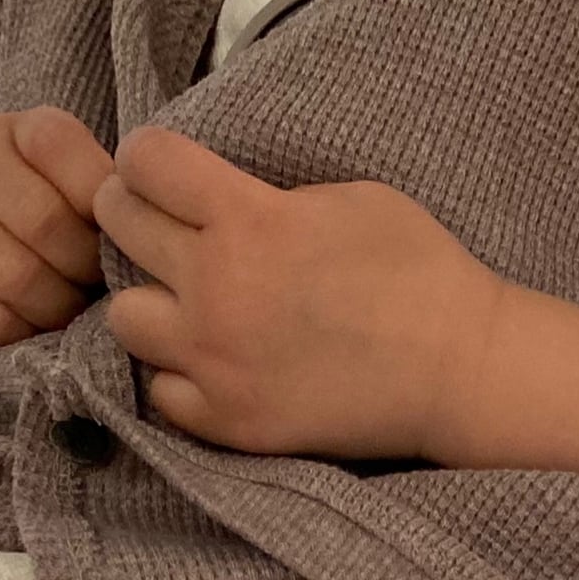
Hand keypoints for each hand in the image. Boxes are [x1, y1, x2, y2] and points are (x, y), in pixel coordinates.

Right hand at [0, 106, 113, 355]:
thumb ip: (116, 199)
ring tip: (68, 308)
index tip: (115, 236)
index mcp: (19, 129)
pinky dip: (22, 332)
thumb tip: (146, 229)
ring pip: (15, 276)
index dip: (101, 205)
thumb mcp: (91, 201)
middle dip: (85, 269)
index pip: (60, 148)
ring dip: (56, 307)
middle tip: (95, 285)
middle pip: (44, 222)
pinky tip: (29, 325)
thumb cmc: (61, 237)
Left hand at [93, 126, 509, 460]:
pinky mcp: (229, 421)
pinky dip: (181, 374)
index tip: (166, 171)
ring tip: (188, 306)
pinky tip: (216, 362)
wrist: (460, 371)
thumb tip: (215, 197)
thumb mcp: (352, 196)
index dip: (151, 159)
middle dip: (136, 214)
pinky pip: (160, 390)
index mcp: (250, 220)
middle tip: (169, 228)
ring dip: (151, 303)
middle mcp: (217, 288)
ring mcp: (216, 361)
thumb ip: (270, 195)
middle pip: (117, 227)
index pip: (145, 162)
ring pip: (122, 316)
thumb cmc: (421, 272)